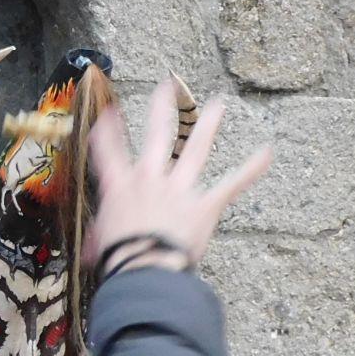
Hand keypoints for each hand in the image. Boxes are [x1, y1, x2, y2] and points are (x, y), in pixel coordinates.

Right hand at [84, 80, 272, 272]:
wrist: (145, 268)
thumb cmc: (120, 259)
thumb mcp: (101, 246)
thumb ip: (99, 240)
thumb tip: (88, 254)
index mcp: (121, 188)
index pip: (110, 151)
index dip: (108, 129)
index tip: (110, 111)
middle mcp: (151, 179)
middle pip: (157, 136)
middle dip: (162, 108)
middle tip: (167, 87)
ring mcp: (179, 189)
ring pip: (196, 149)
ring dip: (208, 125)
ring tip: (217, 104)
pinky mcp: (205, 204)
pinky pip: (231, 183)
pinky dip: (251, 168)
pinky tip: (266, 152)